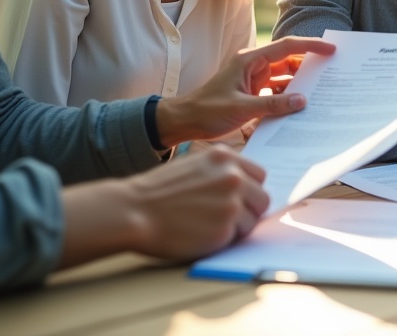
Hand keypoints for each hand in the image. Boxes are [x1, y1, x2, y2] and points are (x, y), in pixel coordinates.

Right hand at [58, 145, 268, 267]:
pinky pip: (238, 237)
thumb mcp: (193, 166)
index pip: (259, 175)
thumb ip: (220, 171)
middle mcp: (233, 176)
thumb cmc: (158, 192)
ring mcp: (232, 202)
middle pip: (262, 198)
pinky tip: (202, 235)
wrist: (134, 211)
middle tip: (226, 219)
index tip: (240, 200)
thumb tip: (244, 185)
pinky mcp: (226, 228)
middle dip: (249, 211)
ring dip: (237, 227)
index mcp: (225, 157)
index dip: (250, 190)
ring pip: (253, 220)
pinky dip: (225, 240)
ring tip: (208, 226)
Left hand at [157, 37, 333, 144]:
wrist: (184, 122)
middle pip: (289, 61)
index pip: (287, 47)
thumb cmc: (207, 111)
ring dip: (300, 85)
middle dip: (310, 66)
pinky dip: (288, 98)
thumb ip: (273, 104)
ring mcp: (254, 79)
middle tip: (333, 74)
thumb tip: (302, 101)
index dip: (310, 46)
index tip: (331, 49)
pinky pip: (276, 91)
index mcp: (250, 60)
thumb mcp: (241, 108)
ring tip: (321, 93)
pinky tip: (301, 108)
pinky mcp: (253, 93)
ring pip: (284, 78)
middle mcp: (254, 66)